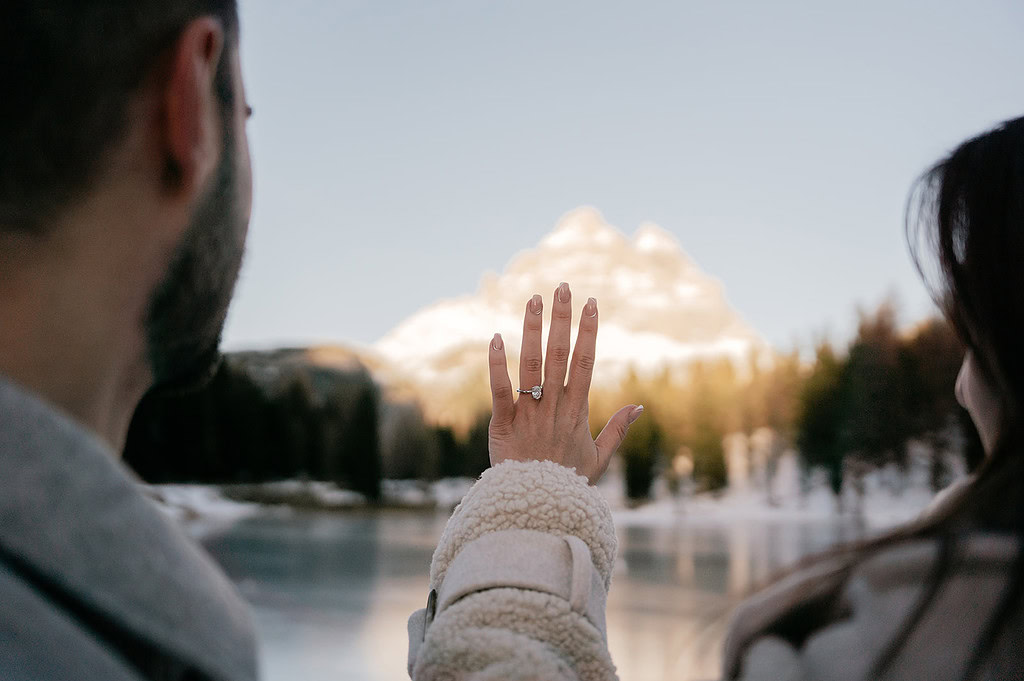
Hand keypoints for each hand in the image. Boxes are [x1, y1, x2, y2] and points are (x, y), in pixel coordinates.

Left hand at [487, 282, 643, 484]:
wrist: (535, 509)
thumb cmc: (566, 483)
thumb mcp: (598, 458)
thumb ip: (617, 429)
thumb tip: (639, 406)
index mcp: (577, 412)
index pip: (585, 363)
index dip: (588, 332)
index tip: (591, 304)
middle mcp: (554, 407)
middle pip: (560, 355)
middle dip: (562, 319)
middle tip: (562, 288)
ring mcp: (529, 414)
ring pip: (531, 365)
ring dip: (532, 330)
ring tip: (533, 299)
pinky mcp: (502, 424)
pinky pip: (499, 389)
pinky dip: (496, 364)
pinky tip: (495, 337)